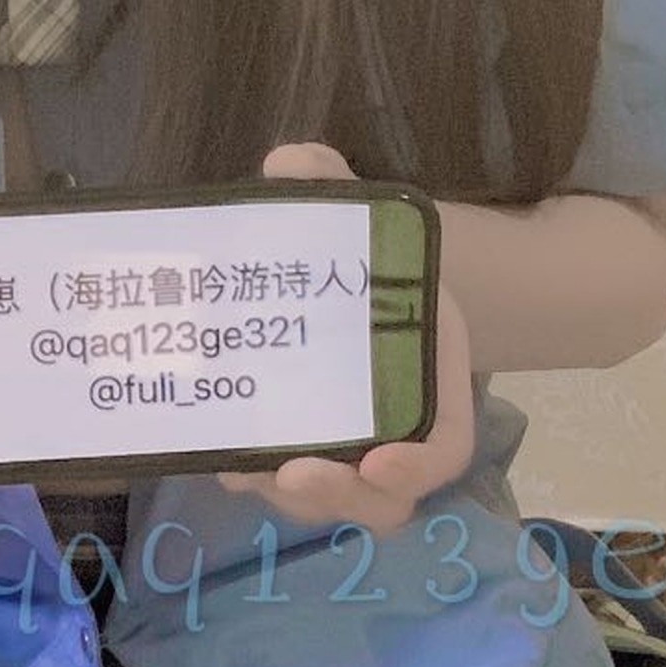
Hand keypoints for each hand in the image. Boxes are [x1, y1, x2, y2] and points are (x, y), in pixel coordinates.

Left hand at [217, 143, 475, 534]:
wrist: (347, 278)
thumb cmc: (367, 259)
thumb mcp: (360, 218)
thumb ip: (332, 187)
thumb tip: (290, 164)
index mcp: (432, 381)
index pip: (446, 449)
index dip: (419, 467)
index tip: (378, 462)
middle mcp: (397, 430)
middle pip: (383, 499)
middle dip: (340, 495)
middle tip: (292, 472)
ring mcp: (347, 451)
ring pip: (330, 502)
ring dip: (287, 497)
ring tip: (240, 468)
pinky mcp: (300, 452)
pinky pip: (285, 487)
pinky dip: (254, 479)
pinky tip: (219, 457)